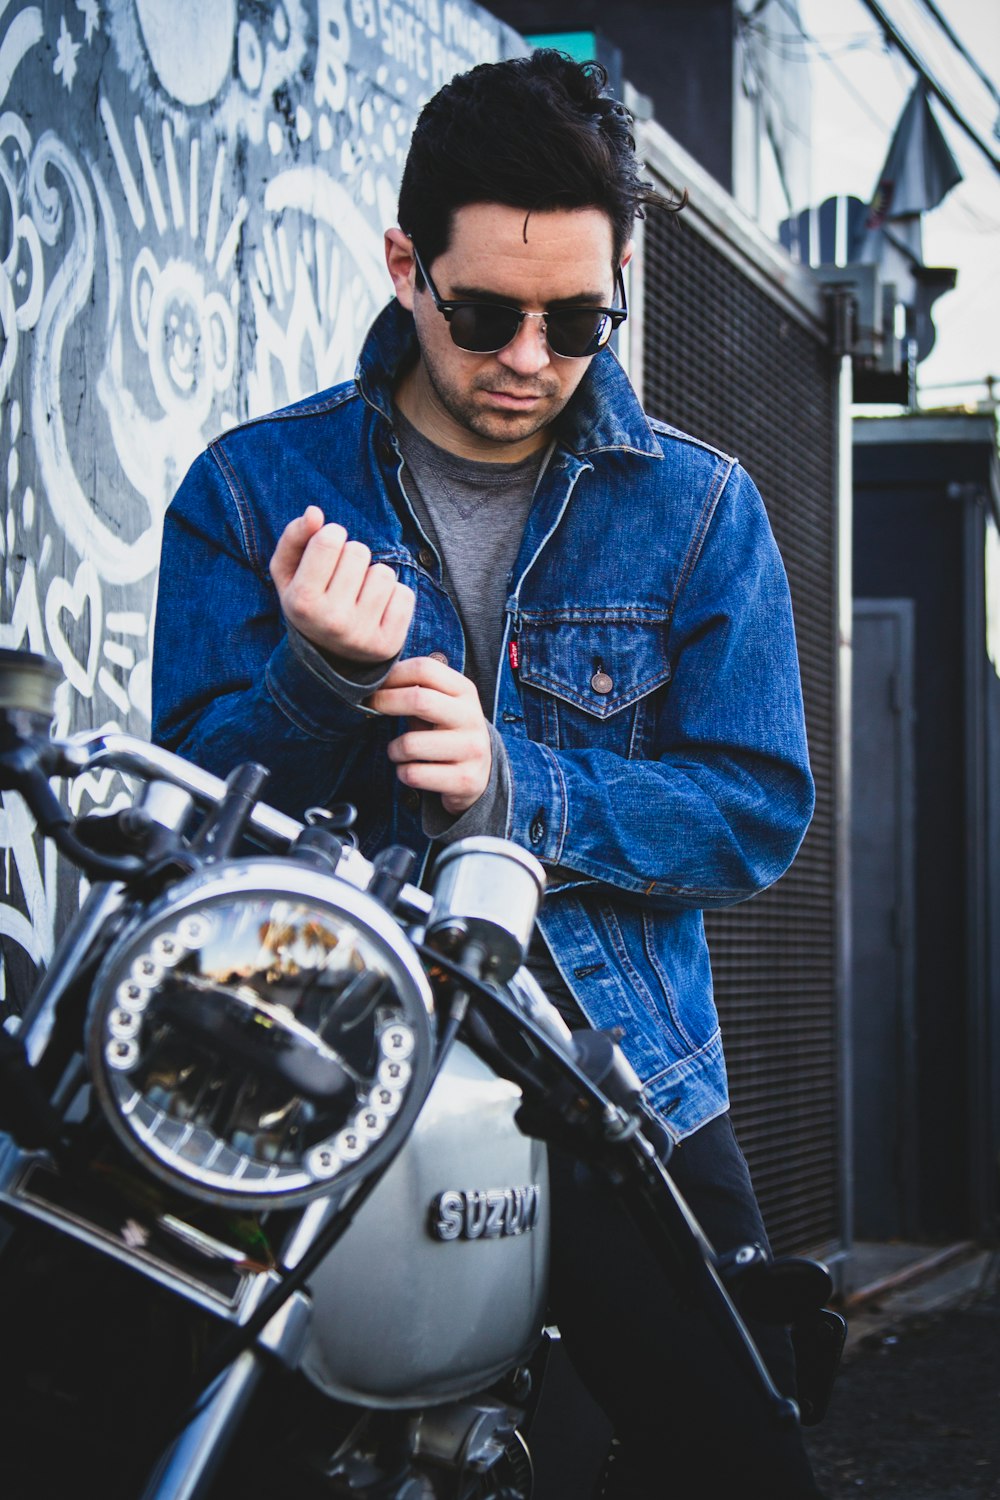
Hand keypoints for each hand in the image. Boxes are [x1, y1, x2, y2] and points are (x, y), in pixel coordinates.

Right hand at [269, 506, 414, 662]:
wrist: (328, 659)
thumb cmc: (309, 603)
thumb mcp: (288, 574)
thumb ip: (294, 538)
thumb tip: (314, 513)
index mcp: (301, 602)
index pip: (330, 539)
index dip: (331, 538)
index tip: (326, 556)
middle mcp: (331, 621)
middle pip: (359, 552)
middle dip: (353, 558)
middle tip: (342, 582)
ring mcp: (362, 635)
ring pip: (383, 573)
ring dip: (373, 577)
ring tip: (359, 597)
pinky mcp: (389, 643)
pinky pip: (405, 594)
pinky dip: (394, 597)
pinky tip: (377, 612)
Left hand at [367, 657, 491, 814]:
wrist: (483, 774)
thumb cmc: (448, 732)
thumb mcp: (442, 705)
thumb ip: (416, 690)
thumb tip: (375, 682)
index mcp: (465, 691)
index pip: (425, 669)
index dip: (393, 675)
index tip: (377, 685)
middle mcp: (471, 718)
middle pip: (419, 700)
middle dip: (385, 702)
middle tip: (371, 707)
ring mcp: (471, 750)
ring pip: (410, 745)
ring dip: (393, 750)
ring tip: (398, 751)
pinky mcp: (464, 780)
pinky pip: (413, 774)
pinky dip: (403, 773)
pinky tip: (411, 770)